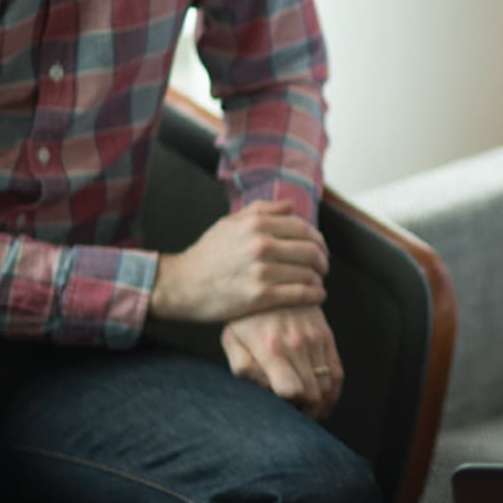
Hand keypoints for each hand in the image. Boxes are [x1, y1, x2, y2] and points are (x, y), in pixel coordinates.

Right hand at [151, 201, 328, 322]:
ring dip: (319, 279)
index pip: (304, 229)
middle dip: (323, 261)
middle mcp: (261, 244)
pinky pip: (300, 294)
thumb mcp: (230, 223)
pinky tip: (317, 296)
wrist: (180, 285)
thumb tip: (291, 206)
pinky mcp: (260, 296)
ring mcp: (262, 271)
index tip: (320, 249)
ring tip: (317, 283)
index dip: (319, 240)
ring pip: (308, 274)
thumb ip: (262, 211)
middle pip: (311, 251)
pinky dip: (315, 295)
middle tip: (323, 268)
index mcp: (256, 224)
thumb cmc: (207, 253)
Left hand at [222, 304, 342, 418]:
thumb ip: (243, 367)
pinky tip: (324, 402)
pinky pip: (338, 372)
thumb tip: (267, 387)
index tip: (280, 408)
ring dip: (319, 405)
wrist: (272, 278)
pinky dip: (334, 393)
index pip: (292, 390)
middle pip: (312, 394)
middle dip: (303, 411)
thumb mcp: (231, 339)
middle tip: (292, 416)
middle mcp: (297, 344)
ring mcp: (315, 339)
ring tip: (306, 411)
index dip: (287, 405)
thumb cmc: (245, 316)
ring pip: (327, 386)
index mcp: (271, 348)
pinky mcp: (327, 335)